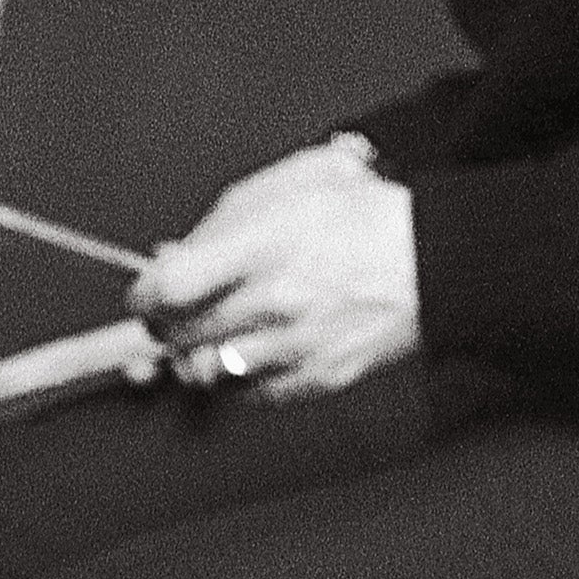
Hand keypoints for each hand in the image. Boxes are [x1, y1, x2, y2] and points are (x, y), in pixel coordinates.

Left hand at [126, 137, 418, 401]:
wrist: (434, 258)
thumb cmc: (362, 215)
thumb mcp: (290, 184)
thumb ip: (223, 218)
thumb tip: (172, 255)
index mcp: (264, 244)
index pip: (170, 286)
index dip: (144, 295)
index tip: (146, 294)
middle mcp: (277, 299)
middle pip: (181, 335)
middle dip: (166, 324)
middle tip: (175, 313)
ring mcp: (298, 344)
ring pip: (209, 370)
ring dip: (200, 353)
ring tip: (216, 330)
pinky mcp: (319, 376)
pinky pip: (251, 394)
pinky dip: (240, 377)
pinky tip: (253, 350)